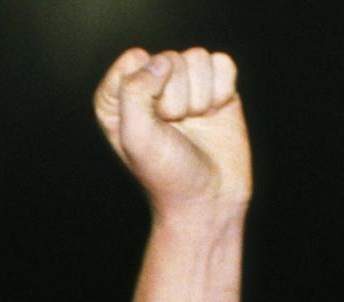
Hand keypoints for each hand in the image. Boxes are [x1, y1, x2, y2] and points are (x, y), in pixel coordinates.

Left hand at [94, 47, 250, 216]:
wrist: (208, 200)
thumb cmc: (166, 174)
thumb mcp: (137, 137)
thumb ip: (135, 92)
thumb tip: (162, 61)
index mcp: (119, 96)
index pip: (136, 60)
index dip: (148, 89)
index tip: (152, 123)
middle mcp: (151, 86)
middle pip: (170, 59)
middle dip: (178, 97)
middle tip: (176, 130)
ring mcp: (185, 85)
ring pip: (198, 58)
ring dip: (200, 97)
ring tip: (194, 125)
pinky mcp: (215, 87)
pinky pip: (223, 63)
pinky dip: (223, 90)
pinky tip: (214, 114)